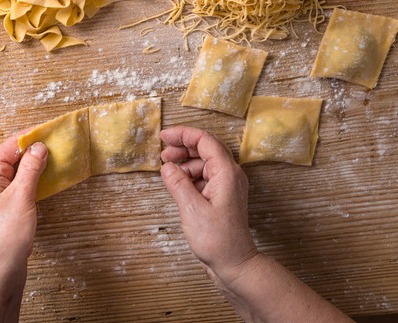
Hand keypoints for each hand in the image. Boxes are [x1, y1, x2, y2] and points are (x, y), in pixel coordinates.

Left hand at [0, 134, 46, 322]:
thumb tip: (39, 146)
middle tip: (57, 140)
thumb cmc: (7, 232)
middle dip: (34, 148)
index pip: (10, 145)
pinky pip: (21, 181)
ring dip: (36, 162)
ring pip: (19, 168)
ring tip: (56, 153)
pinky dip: (34, 175)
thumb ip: (31, 168)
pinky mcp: (6, 200)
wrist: (2, 264)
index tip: (50, 128)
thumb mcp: (21, 196)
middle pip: (13, 154)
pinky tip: (48, 173)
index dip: (30, 136)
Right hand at [159, 126, 257, 282]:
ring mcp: (227, 186)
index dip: (183, 134)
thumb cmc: (218, 240)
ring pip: (204, 162)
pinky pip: (205, 177)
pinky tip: (178, 184)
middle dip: (183, 147)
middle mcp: (230, 176)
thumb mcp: (191, 209)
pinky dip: (190, 176)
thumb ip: (178, 183)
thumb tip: (167, 167)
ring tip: (168, 171)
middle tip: (163, 154)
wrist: (234, 263)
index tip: (164, 136)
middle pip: (206, 148)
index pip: (205, 140)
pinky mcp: (221, 197)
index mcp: (227, 174)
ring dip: (185, 162)